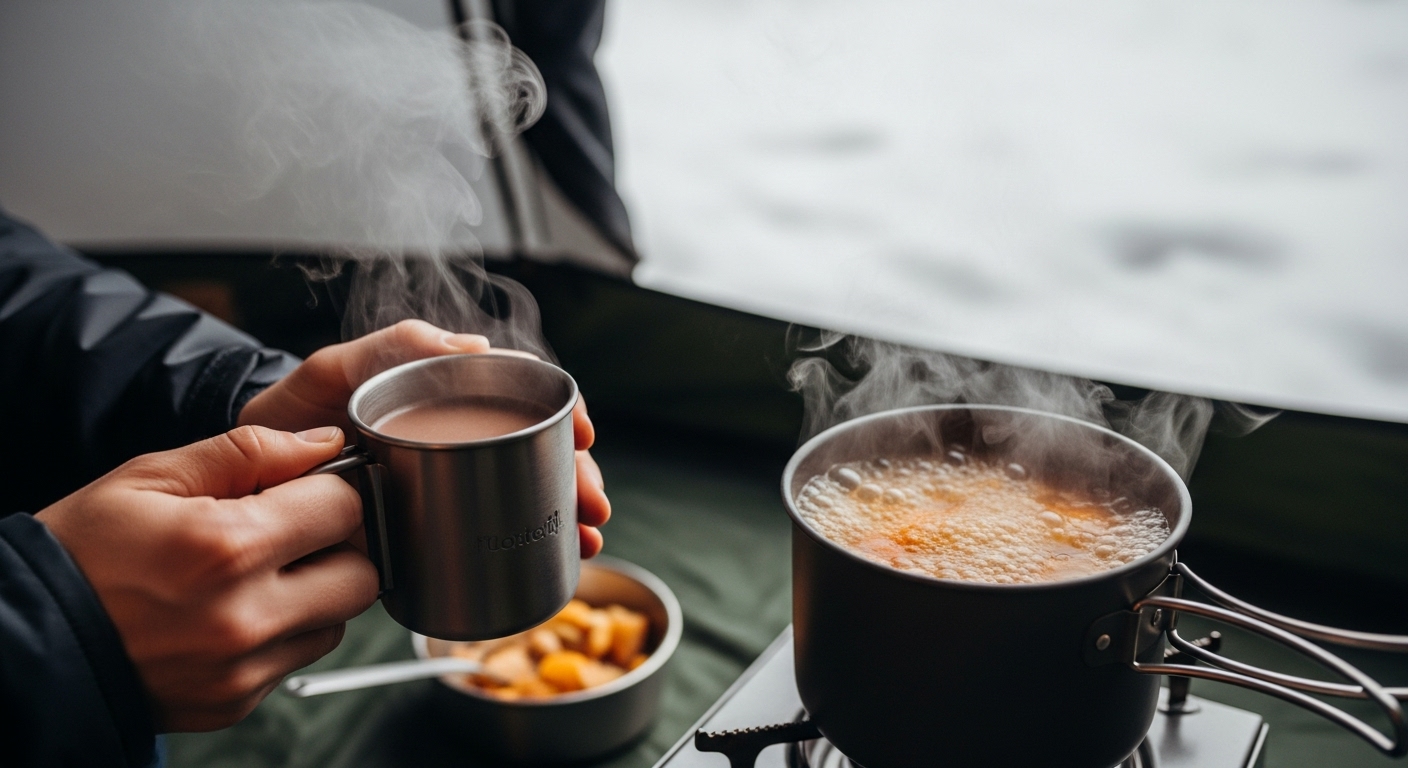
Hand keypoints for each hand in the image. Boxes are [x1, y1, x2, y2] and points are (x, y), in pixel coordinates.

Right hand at [37, 426, 376, 731]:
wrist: (28, 640)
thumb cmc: (81, 552)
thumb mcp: (152, 477)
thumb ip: (248, 451)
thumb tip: (323, 441)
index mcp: (228, 547)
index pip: (345, 506)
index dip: (329, 487)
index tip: (304, 487)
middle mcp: (246, 616)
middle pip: (362, 572)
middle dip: (336, 544)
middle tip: (289, 531)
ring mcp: (244, 668)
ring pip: (339, 619)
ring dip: (317, 590)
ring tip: (256, 573)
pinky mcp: (239, 701)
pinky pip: (300, 656)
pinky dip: (285, 631)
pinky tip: (235, 611)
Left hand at [237, 319, 609, 556]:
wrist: (247, 475)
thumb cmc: (289, 411)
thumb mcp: (331, 370)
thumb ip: (391, 347)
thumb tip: (476, 348)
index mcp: (438, 391)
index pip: (521, 390)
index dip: (563, 411)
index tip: (584, 437)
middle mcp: (452, 435)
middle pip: (536, 448)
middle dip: (576, 476)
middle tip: (592, 507)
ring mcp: (446, 480)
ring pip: (525, 490)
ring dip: (565, 513)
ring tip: (586, 540)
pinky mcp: (432, 524)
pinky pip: (491, 529)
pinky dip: (531, 541)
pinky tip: (560, 558)